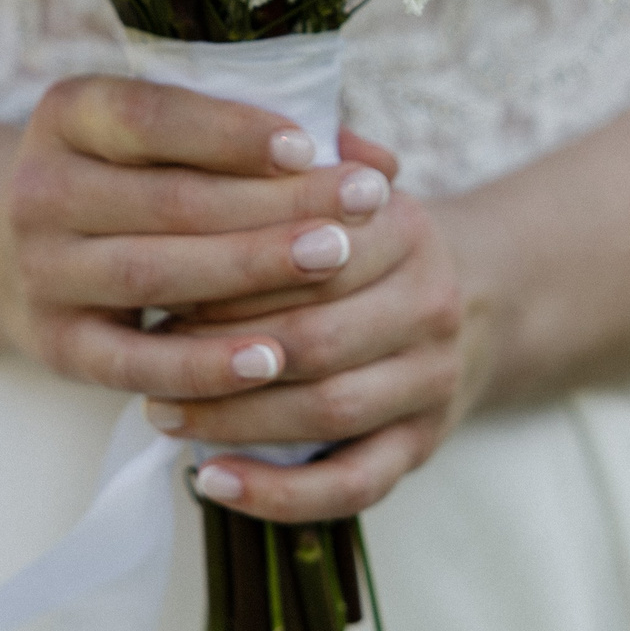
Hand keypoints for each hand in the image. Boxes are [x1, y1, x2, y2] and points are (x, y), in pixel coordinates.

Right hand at [0, 74, 399, 404]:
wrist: (17, 250)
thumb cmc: (138, 177)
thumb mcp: (173, 136)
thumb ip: (265, 138)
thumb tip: (380, 163)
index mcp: (68, 113)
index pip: (151, 116)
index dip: (231, 131)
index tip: (311, 146)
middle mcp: (39, 188)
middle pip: (169, 199)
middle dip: (274, 203)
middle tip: (363, 206)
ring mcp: (41, 272)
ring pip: (154, 273)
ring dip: (250, 271)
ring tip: (334, 262)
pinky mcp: (55, 345)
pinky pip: (134, 362)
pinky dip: (204, 364)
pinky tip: (271, 361)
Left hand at [145, 193, 491, 523]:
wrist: (483, 293)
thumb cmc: (372, 237)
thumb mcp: (350, 184)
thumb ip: (297, 162)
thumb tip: (228, 135)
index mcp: (405, 229)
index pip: (309, 254)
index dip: (228, 271)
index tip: (158, 277)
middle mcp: (430, 305)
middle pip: (314, 336)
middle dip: (221, 350)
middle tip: (146, 351)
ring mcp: (432, 382)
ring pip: (327, 411)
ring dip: (235, 418)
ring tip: (162, 412)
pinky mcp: (422, 447)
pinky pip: (352, 485)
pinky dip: (279, 495)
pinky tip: (213, 481)